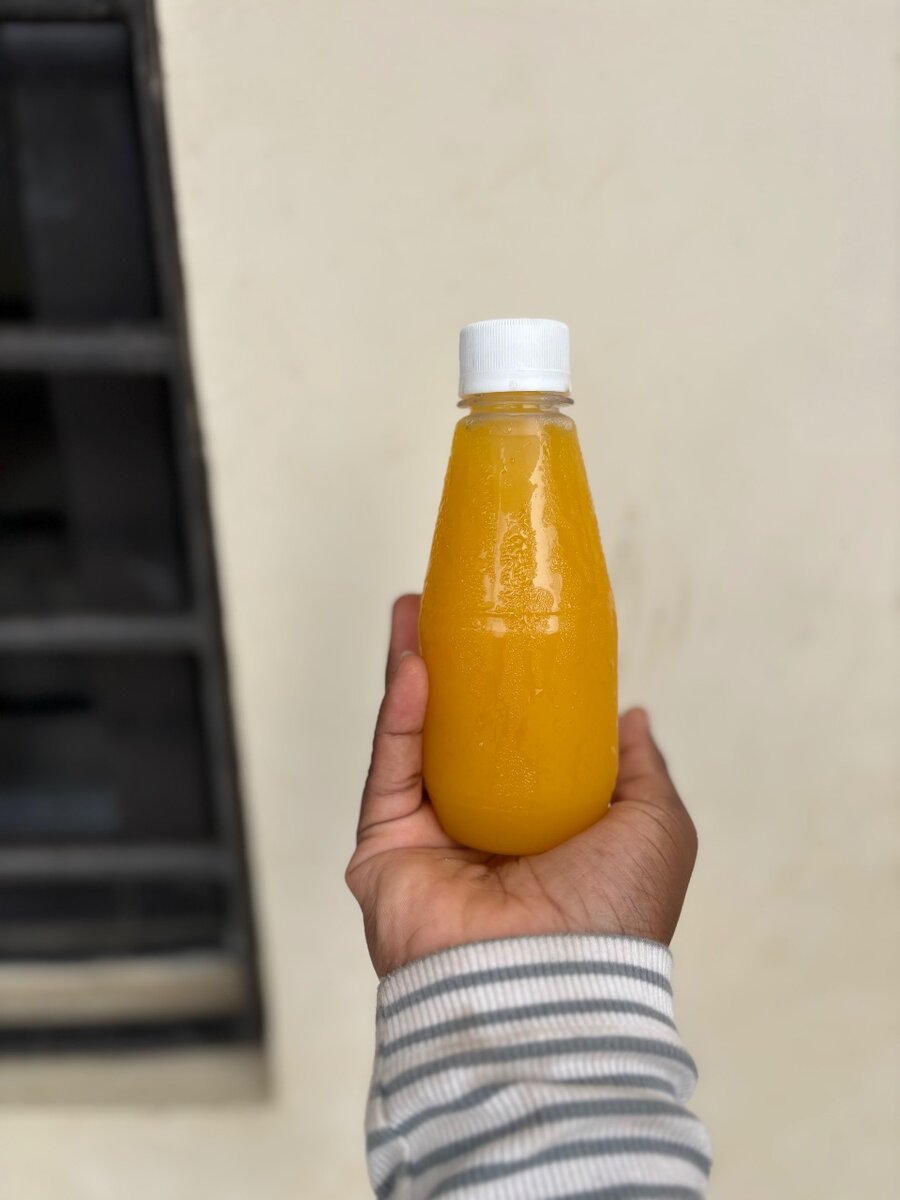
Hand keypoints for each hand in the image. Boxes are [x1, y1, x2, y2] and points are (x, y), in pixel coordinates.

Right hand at [346, 595, 697, 976]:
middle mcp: (482, 830)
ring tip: (414, 611)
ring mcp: (429, 839)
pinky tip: (415, 666)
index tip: (510, 633)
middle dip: (451, 667)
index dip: (512, 687)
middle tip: (446, 608)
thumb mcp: (656, 826)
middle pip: (457, 731)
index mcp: (542, 826)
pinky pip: (389, 769)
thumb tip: (633, 715)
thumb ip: (642, 767)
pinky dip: (399, 716)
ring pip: (414, 740)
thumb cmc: (613, 912)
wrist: (548, 983)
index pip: (517, 744)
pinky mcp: (385, 848)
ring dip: (413, 673)